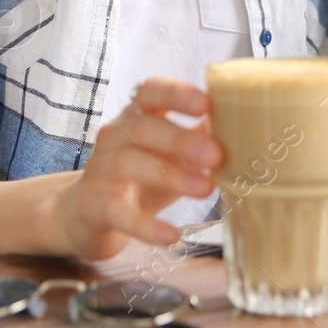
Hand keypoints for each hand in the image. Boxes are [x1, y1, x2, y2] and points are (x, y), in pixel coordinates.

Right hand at [52, 77, 222, 259]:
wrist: (87, 214)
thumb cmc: (139, 178)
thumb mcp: (170, 155)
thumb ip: (198, 140)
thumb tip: (240, 127)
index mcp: (136, 117)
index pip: (150, 91)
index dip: (176, 94)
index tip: (205, 103)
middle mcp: (114, 137)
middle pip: (143, 127)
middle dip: (181, 140)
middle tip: (217, 155)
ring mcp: (99, 171)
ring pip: (129, 164)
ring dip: (171, 176)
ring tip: (207, 188)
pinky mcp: (93, 207)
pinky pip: (118, 213)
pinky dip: (145, 225)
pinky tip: (172, 235)